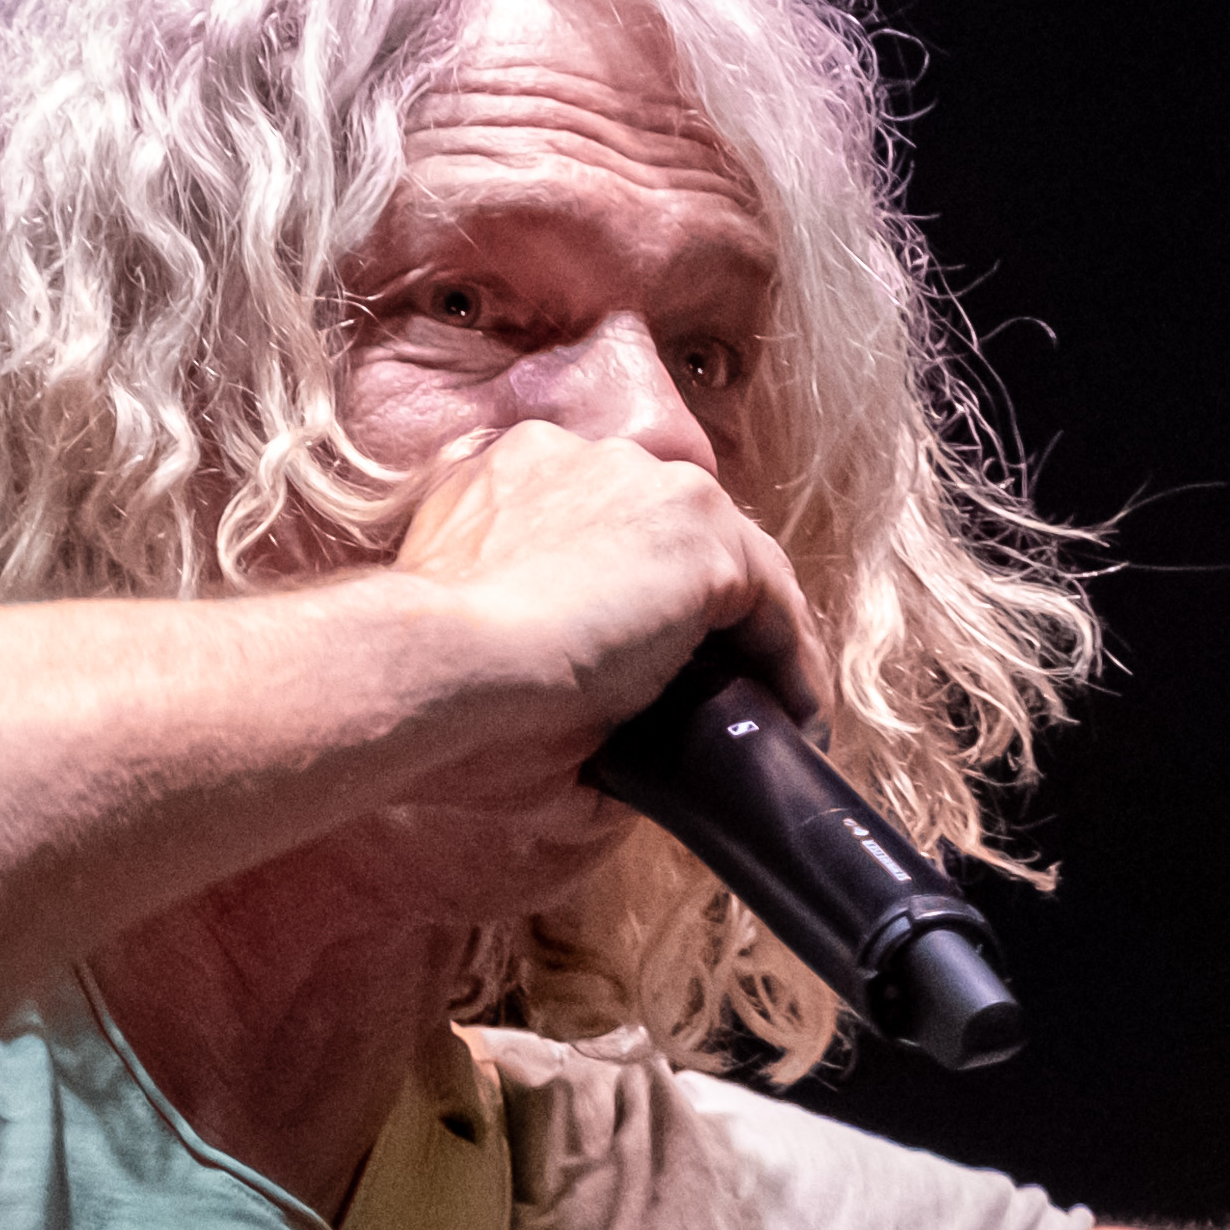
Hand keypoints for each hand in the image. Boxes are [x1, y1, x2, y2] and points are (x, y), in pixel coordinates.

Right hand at [381, 417, 811, 790]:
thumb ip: (538, 675)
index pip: (601, 521)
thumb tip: (614, 771)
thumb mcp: (484, 664)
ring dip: (752, 633)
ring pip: (730, 557)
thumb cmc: (435, 692)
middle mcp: (579, 459)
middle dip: (698, 606)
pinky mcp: (702, 535)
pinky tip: (795, 716)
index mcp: (507, 478)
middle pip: (672, 529)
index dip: (635, 589)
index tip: (651, 661)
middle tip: (718, 689)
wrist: (434, 672)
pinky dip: (789, 658)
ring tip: (767, 709)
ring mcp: (646, 485)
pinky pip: (772, 598)